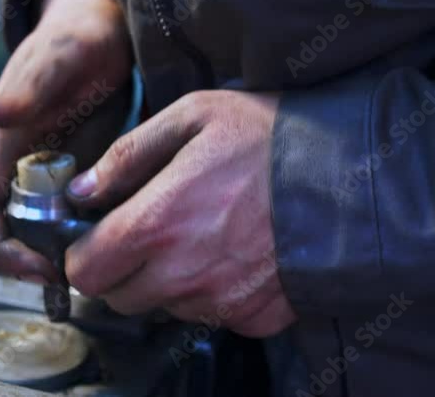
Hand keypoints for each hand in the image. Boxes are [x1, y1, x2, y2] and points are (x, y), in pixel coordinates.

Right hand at [0, 0, 132, 282]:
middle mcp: (3, 161)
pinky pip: (44, 218)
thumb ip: (29, 87)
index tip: (37, 266)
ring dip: (37, 255)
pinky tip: (92, 244)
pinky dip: (59, 239)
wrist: (101, 28)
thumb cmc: (80, 38)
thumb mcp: (61, 57)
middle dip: (17, 261)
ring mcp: (26, 169)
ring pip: (16, 230)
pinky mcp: (51, 173)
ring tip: (79, 267)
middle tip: (64, 278)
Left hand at [64, 90, 296, 337]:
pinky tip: (231, 254)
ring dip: (165, 282)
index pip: (84, 271)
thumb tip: (81, 190)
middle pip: (118, 297)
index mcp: (155, 223)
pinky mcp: (255, 317)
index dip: (83, 254)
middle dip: (121, 270)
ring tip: (197, 236)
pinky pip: (211, 316)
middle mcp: (183, 273)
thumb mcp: (190, 117)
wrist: (353, 173)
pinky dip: (211, 293)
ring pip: (163, 308)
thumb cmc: (269, 136)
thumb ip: (126, 156)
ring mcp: (221, 300)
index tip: (95, 236)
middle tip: (146, 234)